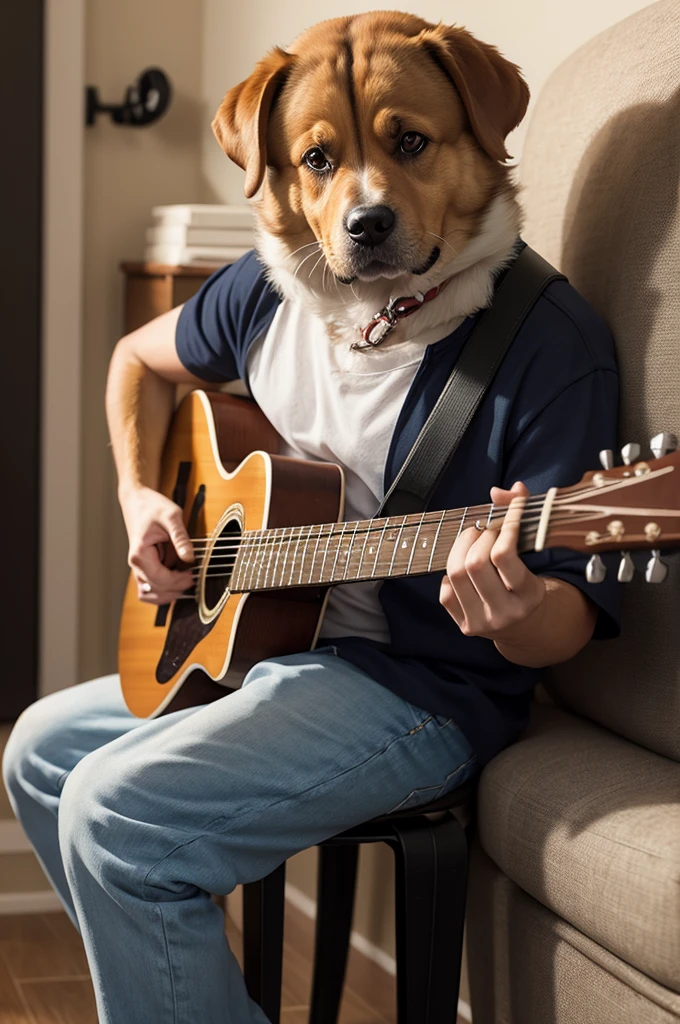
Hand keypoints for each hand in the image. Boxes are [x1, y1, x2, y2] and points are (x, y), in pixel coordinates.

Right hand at [120, 486, 194, 604]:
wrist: (137, 500)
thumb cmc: (151, 506)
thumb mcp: (171, 517)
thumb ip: (181, 538)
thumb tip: (189, 558)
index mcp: (140, 554)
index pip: (160, 579)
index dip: (179, 581)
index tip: (193, 575)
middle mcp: (135, 564)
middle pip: (156, 590)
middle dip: (176, 588)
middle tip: (193, 578)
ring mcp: (138, 567)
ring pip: (150, 594)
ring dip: (168, 593)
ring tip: (185, 581)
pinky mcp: (143, 567)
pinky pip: (150, 587)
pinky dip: (163, 589)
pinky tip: (177, 580)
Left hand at [439, 481, 546, 645]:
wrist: (526, 626)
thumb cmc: (527, 582)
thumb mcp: (533, 557)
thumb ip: (520, 519)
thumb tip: (505, 490)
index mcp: (529, 596)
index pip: (505, 556)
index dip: (503, 526)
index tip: (509, 511)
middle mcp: (505, 613)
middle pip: (475, 564)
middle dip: (480, 536)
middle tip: (487, 528)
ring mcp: (482, 622)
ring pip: (456, 574)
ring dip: (461, 547)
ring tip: (474, 539)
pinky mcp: (465, 627)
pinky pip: (445, 592)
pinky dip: (451, 573)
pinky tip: (464, 569)